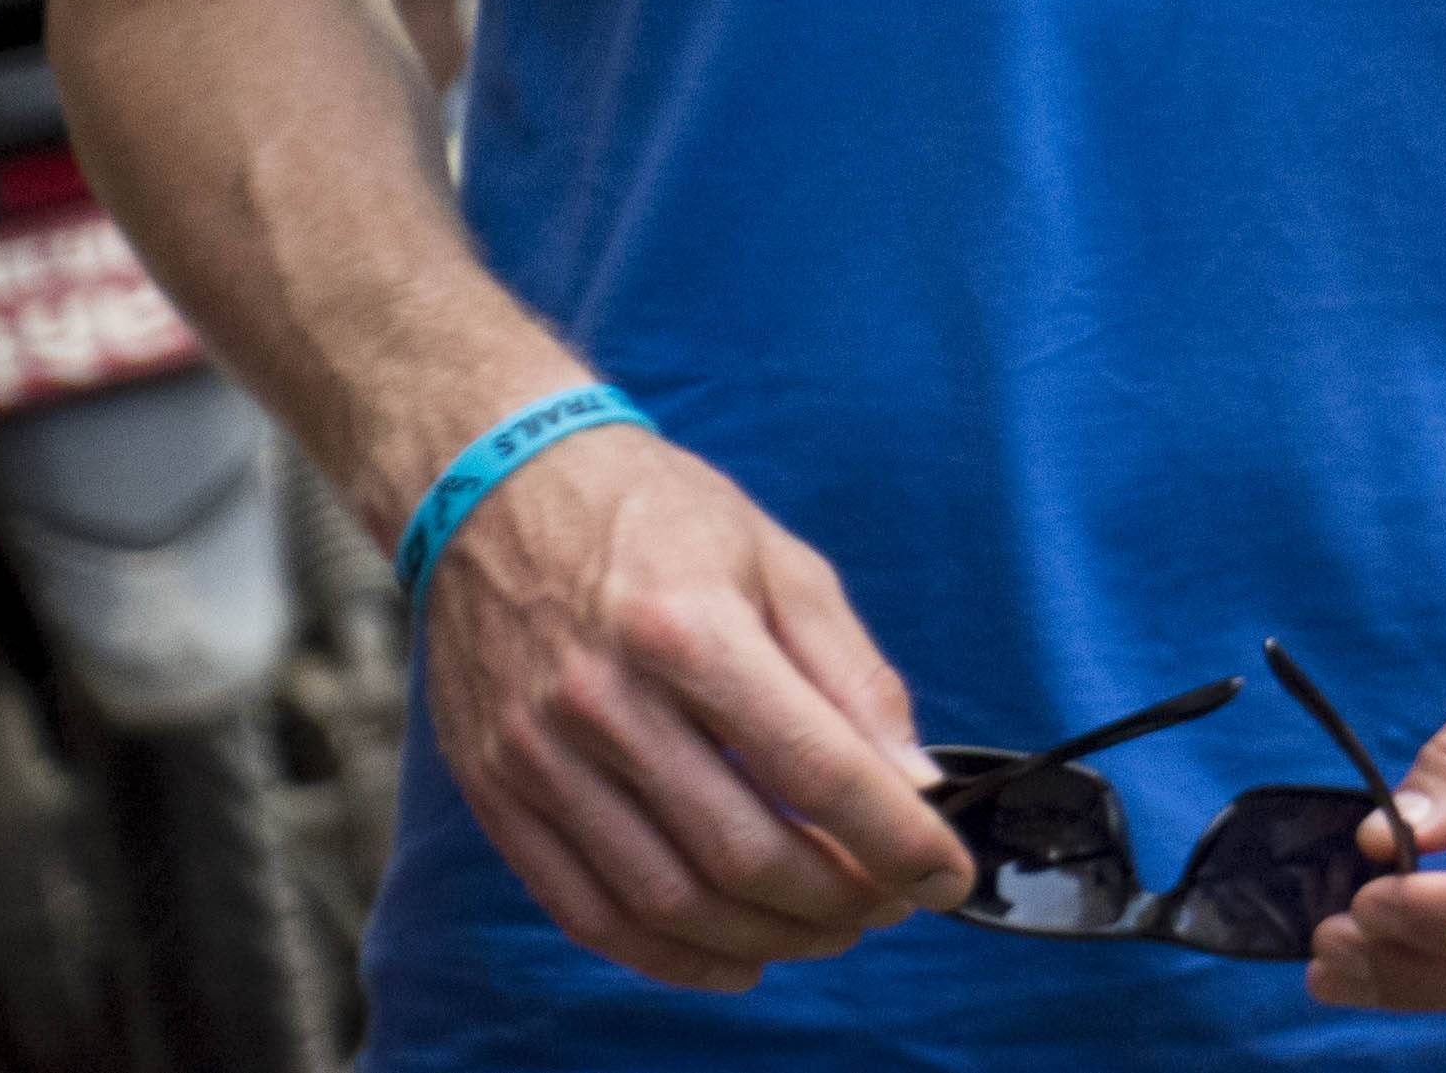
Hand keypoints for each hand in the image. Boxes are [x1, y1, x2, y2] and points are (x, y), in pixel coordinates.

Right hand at [414, 422, 969, 989]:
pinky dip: (673, 956)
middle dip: (841, 900)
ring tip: (833, 930)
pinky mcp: (498, 796)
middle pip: (743, 852)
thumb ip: (853, 676)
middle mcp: (604, 703)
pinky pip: (589, 912)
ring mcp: (538, 759)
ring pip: (669, 899)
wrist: (497, 490)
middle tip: (895, 904)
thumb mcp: (781, 562)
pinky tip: (740, 955)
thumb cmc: (658, 517)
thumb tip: (915, 783)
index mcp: (689, 631)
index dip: (896, 839)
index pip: (815, 769)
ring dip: (769, 937)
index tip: (947, 875)